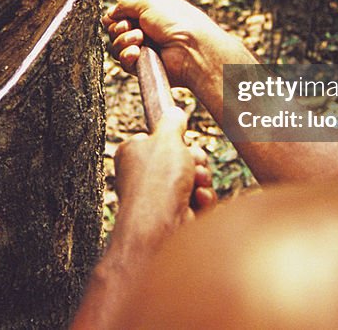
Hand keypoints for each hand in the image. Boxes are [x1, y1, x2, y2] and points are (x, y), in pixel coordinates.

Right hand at [102, 0, 233, 91]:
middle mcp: (145, 31)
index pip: (121, 14)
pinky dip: (127, 55)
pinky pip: (124, 61)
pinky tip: (137, 52)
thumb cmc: (177, 22)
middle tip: (132, 27)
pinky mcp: (143, 65)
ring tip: (140, 39)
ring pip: (116, 46)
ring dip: (124, 40)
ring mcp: (144, 49)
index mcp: (149, 13)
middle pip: (115, 30)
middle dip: (120, 27)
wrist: (191, 49)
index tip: (117, 15)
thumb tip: (112, 11)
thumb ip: (126, 3)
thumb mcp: (149, 2)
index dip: (116, 15)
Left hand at [113, 106, 216, 246]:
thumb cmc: (158, 179)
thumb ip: (172, 121)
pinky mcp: (178, 215)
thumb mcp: (166, 138)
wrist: (159, 226)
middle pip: (184, 157)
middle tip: (193, 163)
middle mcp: (145, 175)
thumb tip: (174, 112)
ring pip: (196, 178)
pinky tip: (197, 200)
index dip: (177, 140)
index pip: (161, 139)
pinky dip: (203, 198)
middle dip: (196, 160)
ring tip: (195, 183)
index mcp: (134, 153)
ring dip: (202, 178)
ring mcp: (162, 197)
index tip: (182, 140)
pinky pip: (200, 199)